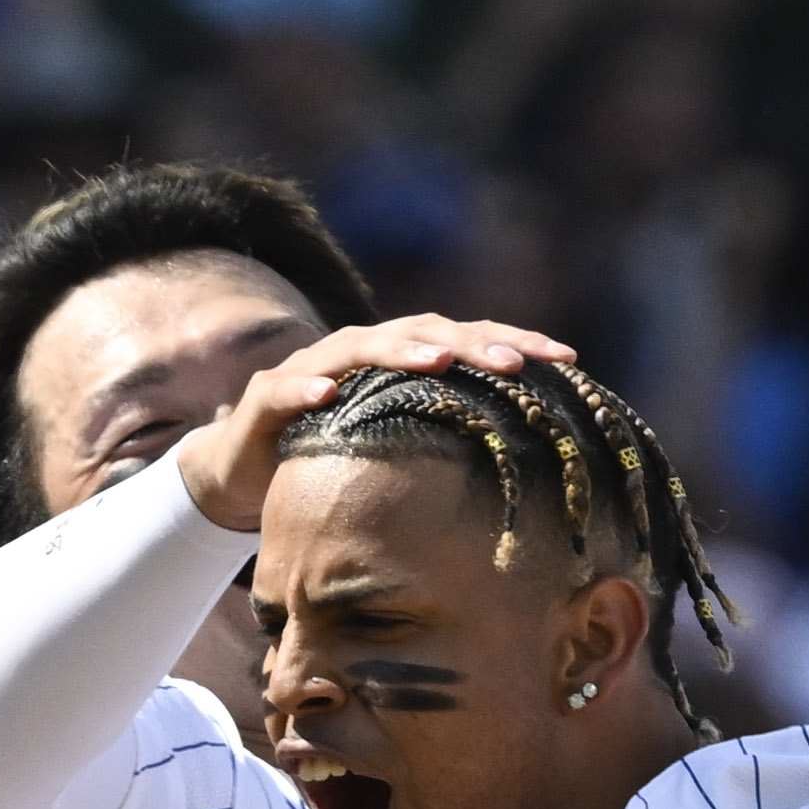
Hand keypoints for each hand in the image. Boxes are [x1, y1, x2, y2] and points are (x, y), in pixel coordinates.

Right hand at [174, 312, 570, 534]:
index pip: (464, 342)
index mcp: (399, 364)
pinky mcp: (266, 397)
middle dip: (473, 343)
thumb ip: (449, 446)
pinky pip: (286, 387)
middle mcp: (360, 353)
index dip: (513, 344)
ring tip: (441, 361)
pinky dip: (307, 387)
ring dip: (402, 351)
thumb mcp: (398, 454)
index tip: (567, 358)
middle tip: (517, 362)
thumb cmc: (332, 461)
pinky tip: (328, 393)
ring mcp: (311, 370)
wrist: (241, 471)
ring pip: (361, 347)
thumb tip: (534, 475)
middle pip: (424, 333)